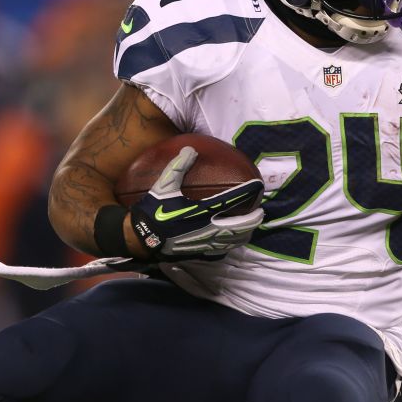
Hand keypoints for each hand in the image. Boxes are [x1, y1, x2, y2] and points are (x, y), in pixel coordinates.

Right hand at [128, 146, 263, 260]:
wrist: (141, 238)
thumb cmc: (152, 211)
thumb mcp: (163, 185)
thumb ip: (177, 167)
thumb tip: (190, 149)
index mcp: (201, 210)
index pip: (231, 200)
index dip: (247, 192)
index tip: (257, 186)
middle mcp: (207, 228)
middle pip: (239, 226)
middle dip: (253, 219)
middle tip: (261, 212)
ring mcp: (204, 243)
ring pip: (232, 241)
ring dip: (244, 234)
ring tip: (251, 228)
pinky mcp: (198, 252)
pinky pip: (220, 250)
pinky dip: (229, 245)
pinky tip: (230, 242)